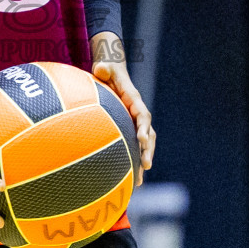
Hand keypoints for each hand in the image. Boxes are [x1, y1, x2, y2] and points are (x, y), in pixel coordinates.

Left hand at [90, 34, 154, 177]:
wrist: (113, 73)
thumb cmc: (108, 71)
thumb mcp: (106, 66)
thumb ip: (104, 68)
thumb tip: (100, 68)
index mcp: (134, 100)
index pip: (142, 115)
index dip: (143, 127)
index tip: (142, 139)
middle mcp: (138, 112)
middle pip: (148, 133)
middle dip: (148, 150)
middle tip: (146, 165)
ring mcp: (134, 121)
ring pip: (144, 143)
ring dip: (143, 160)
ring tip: (139, 180)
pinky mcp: (129, 128)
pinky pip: (134, 145)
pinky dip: (134, 160)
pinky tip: (128, 178)